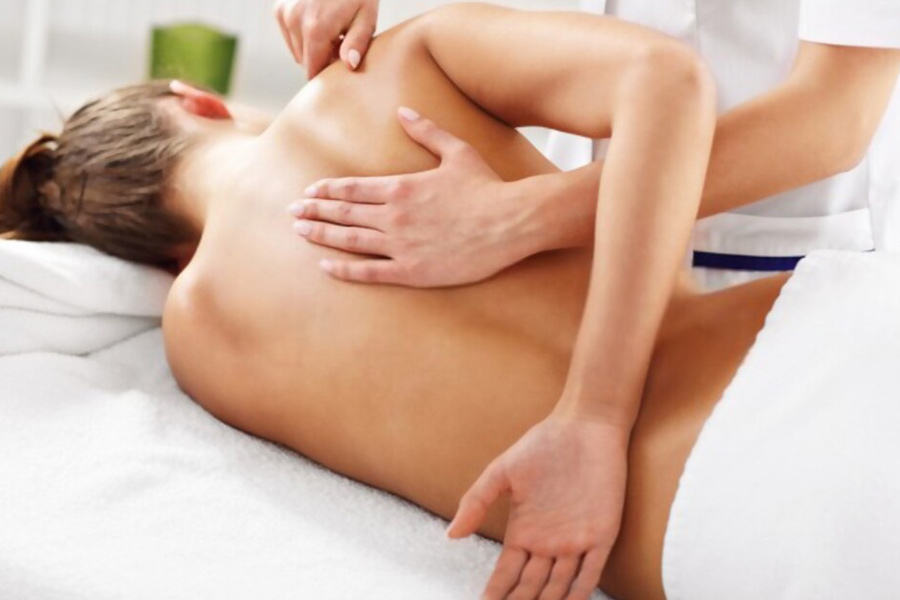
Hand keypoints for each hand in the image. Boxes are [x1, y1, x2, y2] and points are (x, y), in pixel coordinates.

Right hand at [273, 0, 377, 77]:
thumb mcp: (366, 17)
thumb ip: (357, 43)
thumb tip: (349, 65)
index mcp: (315, 28)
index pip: (313, 70)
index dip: (328, 72)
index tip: (342, 63)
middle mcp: (294, 21)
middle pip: (305, 62)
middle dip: (322, 58)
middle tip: (340, 42)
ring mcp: (284, 13)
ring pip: (297, 51)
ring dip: (312, 47)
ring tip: (331, 31)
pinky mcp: (280, 9)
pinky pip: (290, 36)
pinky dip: (303, 35)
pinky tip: (318, 22)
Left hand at [289, 108, 528, 286]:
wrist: (511, 221)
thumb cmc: (487, 186)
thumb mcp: (457, 151)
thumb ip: (426, 132)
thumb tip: (404, 112)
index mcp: (401, 187)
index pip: (352, 187)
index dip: (326, 189)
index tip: (308, 192)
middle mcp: (394, 216)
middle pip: (343, 212)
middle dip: (314, 210)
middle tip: (291, 212)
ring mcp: (401, 246)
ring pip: (349, 240)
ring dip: (321, 235)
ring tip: (300, 232)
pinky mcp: (413, 271)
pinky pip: (370, 272)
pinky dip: (344, 270)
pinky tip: (326, 266)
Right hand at [447, 412, 628, 599]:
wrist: (585, 426)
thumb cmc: (542, 445)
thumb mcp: (502, 472)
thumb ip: (476, 501)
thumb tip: (450, 535)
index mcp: (523, 531)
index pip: (506, 574)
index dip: (495, 594)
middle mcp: (547, 543)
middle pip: (529, 588)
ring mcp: (575, 541)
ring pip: (557, 587)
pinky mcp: (602, 535)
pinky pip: (591, 573)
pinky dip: (578, 593)